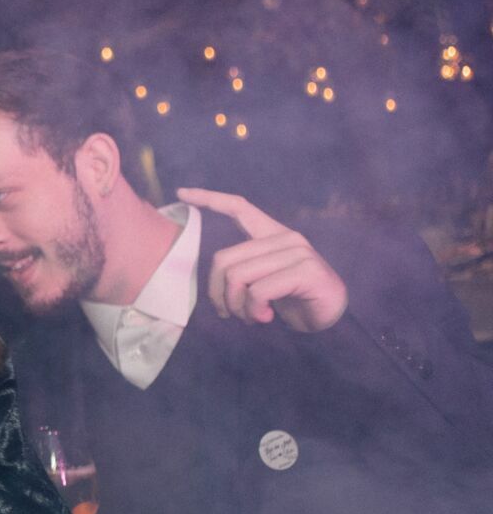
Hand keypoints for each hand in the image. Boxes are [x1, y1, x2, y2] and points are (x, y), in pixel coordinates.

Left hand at [178, 187, 348, 331]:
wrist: (331, 319)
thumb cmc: (292, 300)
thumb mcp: (261, 282)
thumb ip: (241, 272)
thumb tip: (213, 282)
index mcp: (272, 234)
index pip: (239, 207)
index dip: (210, 199)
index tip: (181, 193)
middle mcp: (285, 237)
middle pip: (224, 259)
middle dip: (219, 293)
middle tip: (230, 313)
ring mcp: (298, 251)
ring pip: (238, 276)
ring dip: (237, 305)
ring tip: (250, 317)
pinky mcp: (306, 270)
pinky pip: (259, 291)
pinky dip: (254, 310)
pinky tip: (265, 317)